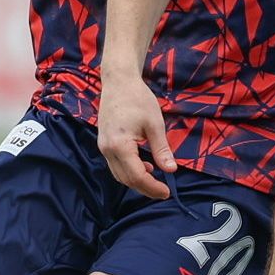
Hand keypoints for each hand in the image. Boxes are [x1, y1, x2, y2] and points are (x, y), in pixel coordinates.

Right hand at [97, 74, 175, 199]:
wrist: (118, 82)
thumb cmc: (138, 99)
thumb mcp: (155, 124)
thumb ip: (161, 150)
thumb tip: (171, 170)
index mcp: (120, 145)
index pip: (136, 176)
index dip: (152, 187)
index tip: (167, 191)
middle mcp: (107, 149)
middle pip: (126, 179)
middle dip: (145, 188)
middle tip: (163, 191)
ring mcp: (103, 147)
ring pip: (118, 174)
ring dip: (136, 180)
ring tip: (155, 179)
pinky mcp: (103, 143)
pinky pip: (115, 165)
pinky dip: (129, 170)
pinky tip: (144, 164)